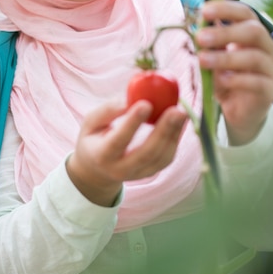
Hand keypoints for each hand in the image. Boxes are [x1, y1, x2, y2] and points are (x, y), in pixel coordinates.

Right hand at [66, 99, 186, 205]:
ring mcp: (138, 174)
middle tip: (176, 110)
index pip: (118, 141)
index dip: (132, 123)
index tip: (146, 103)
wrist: (97, 170)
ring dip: (174, 134)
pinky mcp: (151, 173)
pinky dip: (176, 139)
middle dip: (163, 131)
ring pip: (160, 157)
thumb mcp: (90, 123)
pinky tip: (181, 122)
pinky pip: (167, 158)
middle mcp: (120, 169)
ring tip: (182, 112)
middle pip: (146, 153)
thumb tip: (129, 99)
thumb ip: (107, 111)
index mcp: (102, 156)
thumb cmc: (94, 139)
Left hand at [195, 0, 272, 144]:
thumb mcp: (215, 57)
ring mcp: (270, 70)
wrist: (238, 110)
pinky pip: (257, 82)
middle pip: (254, 31)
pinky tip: (222, 79)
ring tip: (202, 60)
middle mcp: (266, 48)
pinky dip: (237, 79)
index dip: (227, 9)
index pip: (246, 13)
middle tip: (200, 38)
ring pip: (254, 57)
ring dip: (225, 57)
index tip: (204, 11)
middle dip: (225, 33)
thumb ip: (210, 41)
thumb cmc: (227, 78)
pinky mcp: (269, 91)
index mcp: (254, 34)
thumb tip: (198, 23)